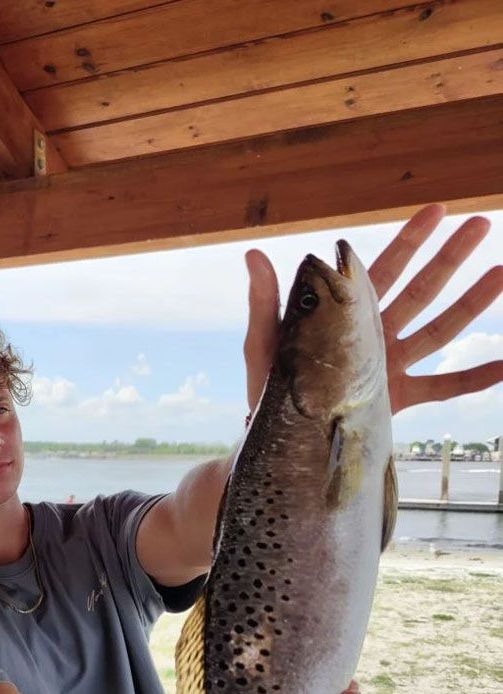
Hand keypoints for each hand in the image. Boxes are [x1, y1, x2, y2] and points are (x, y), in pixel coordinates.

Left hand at [243, 205, 502, 415]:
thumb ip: (265, 300)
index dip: (410, 240)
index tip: (437, 210)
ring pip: (440, 330)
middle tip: (481, 225)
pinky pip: (444, 387)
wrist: (282, 442)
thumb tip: (254, 253)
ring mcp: (389, 367)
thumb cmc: (268, 390)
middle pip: (422, 290)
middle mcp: (374, 337)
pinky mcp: (397, 400)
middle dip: (451, 258)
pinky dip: (476, 377)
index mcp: (347, 317)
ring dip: (472, 303)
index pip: (384, 269)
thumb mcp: (264, 343)